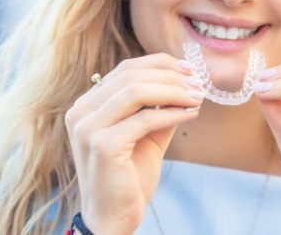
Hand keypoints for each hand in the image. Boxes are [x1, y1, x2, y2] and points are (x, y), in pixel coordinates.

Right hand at [65, 53, 204, 234]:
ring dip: (174, 91)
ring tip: (198, 96)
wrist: (114, 217)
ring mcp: (88, 128)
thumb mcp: (147, 131)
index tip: (189, 68)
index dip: (160, 64)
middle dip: (171, 76)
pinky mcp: (103, 145)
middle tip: (199, 83)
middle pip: (132, 75)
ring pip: (137, 91)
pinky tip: (192, 113)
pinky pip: (145, 118)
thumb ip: (160, 105)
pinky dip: (173, 113)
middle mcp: (81, 111)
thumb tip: (187, 81)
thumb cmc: (130, 174)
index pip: (126, 68)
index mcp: (88, 104)